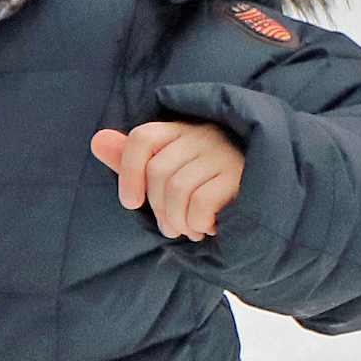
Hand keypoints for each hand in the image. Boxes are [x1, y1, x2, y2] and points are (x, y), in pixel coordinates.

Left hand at [93, 120, 246, 239]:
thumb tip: (97, 140)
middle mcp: (204, 135)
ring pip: (177, 190)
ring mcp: (224, 154)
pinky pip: (201, 203)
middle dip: (158, 209)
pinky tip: (207, 227)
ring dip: (177, 221)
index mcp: (182, 130)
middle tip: (171, 226)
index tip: (130, 203)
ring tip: (189, 229)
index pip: (143, 138)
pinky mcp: (241, 177)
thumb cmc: (207, 189)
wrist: (264, 204)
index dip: (128, 172)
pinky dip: (197, 224)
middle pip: (158, 171)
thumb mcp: (168, 174)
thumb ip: (133, 160)